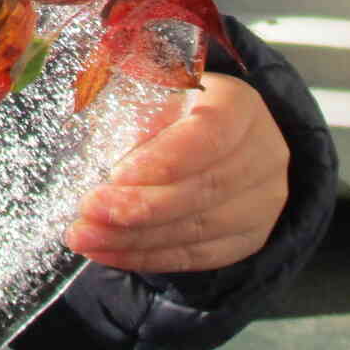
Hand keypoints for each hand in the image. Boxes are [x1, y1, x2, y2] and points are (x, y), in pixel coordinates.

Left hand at [65, 73, 289, 273]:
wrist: (217, 137)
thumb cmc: (173, 108)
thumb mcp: (155, 93)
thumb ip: (136, 113)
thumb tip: (103, 146)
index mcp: (239, 106)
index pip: (209, 135)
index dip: (165, 159)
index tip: (116, 174)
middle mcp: (263, 154)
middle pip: (204, 188)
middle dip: (141, 206)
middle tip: (89, 209)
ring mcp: (262, 202)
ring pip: (198, 229)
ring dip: (135, 238)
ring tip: (86, 236)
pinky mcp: (248, 238)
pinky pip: (196, 256)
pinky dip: (147, 256)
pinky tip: (107, 253)